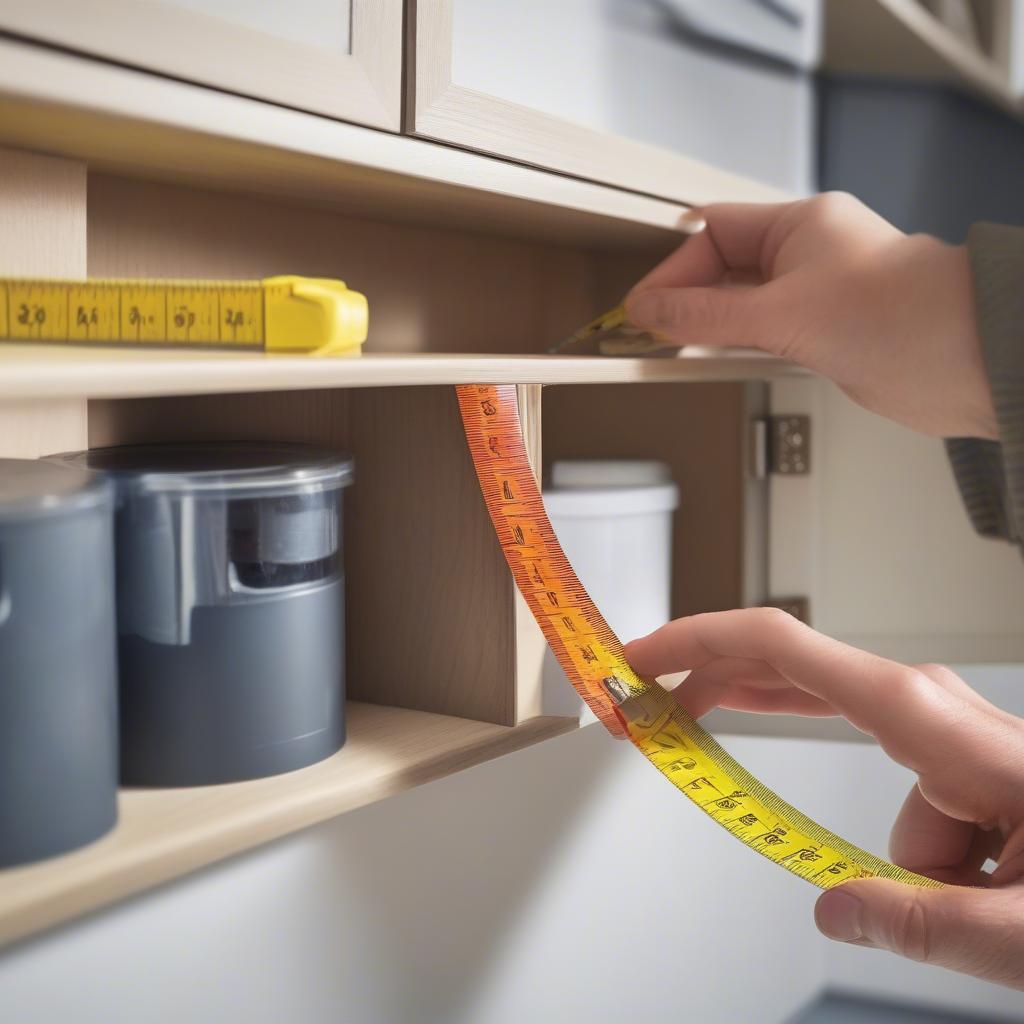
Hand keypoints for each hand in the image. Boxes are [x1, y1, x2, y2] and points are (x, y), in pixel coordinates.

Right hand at [624, 608, 1023, 988]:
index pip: (784, 649)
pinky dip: (919, 861)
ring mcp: (943, 731)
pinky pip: (905, 812)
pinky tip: (985, 896)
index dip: (696, 644)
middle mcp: (927, 707)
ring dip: (891, 856)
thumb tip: (834, 913)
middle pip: (790, 673)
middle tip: (651, 715)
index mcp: (925, 718)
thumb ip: (917, 924)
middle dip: (718, 692)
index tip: (638, 663)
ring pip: (867, 782)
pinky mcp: (957, 761)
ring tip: (971, 907)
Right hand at [625, 195, 995, 439]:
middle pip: (723, 269)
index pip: (714, 234)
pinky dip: (734, 346)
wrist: (963, 359)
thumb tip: (652, 312)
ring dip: (708, 325)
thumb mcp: (780, 312)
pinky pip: (763, 335)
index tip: (642, 307)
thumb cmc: (899, 314)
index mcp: (800, 225)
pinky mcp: (824, 336)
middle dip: (685, 298)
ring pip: (742, 305)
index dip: (673, 270)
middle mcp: (807, 256)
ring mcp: (815, 297)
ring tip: (671, 345)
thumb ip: (707, 316)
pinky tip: (713, 359)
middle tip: (649, 330)